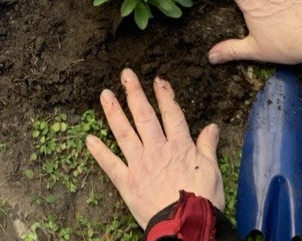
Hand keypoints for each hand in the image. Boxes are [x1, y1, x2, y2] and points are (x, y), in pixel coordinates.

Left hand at [86, 69, 223, 228]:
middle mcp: (157, 150)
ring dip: (114, 112)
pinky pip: (110, 164)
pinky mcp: (126, 183)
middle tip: (125, 75)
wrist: (186, 226)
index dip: (164, 95)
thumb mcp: (212, 170)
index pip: (171, 114)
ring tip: (105, 94)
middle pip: (144, 116)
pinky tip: (88, 138)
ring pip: (124, 133)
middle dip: (134, 93)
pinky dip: (99, 151)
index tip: (157, 80)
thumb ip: (208, 146)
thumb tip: (212, 127)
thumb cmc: (203, 201)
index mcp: (180, 146)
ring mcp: (140, 165)